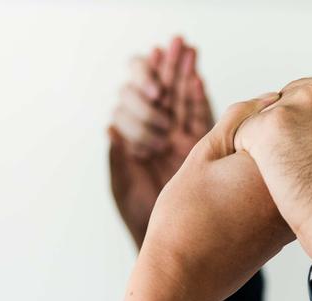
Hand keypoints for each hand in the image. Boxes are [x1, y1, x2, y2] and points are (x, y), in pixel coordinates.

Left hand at [109, 37, 213, 247]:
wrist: (171, 244)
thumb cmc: (141, 220)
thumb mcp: (124, 189)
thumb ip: (118, 159)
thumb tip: (110, 128)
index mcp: (134, 142)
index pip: (133, 106)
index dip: (139, 93)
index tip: (151, 94)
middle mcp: (157, 136)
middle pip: (160, 94)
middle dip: (163, 69)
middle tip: (169, 46)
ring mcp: (180, 140)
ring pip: (180, 100)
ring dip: (181, 72)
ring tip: (185, 47)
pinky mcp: (202, 148)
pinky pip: (200, 117)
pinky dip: (198, 96)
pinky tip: (197, 77)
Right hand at [136, 94, 291, 300]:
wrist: (184, 279)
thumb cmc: (185, 218)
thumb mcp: (203, 155)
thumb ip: (238, 120)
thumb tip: (268, 99)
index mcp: (279, 158)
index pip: (284, 113)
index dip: (254, 115)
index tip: (228, 140)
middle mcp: (298, 185)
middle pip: (293, 143)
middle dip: (267, 141)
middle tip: (227, 168)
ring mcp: (296, 212)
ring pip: (289, 172)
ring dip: (269, 167)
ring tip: (228, 188)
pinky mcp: (288, 234)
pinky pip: (284, 198)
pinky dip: (266, 194)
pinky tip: (236, 207)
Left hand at [232, 71, 311, 260]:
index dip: (309, 134)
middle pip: (288, 103)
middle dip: (287, 136)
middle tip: (298, 175)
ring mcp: (300, 103)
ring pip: (264, 120)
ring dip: (268, 150)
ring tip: (287, 186)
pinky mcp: (271, 125)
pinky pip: (242, 136)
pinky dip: (247, 162)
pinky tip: (267, 187)